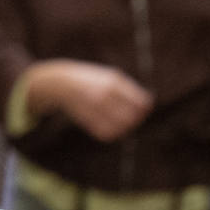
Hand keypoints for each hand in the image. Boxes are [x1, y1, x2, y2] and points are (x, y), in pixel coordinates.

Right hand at [28, 60, 152, 141]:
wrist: (61, 82)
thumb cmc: (91, 79)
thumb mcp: (111, 76)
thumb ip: (130, 90)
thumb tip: (148, 105)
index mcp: (113, 82)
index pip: (141, 102)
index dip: (144, 108)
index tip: (142, 109)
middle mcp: (105, 95)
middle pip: (132, 117)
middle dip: (135, 119)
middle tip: (132, 117)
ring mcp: (94, 108)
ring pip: (121, 128)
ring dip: (124, 128)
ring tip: (120, 122)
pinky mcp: (86, 120)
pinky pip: (106, 133)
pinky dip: (111, 132)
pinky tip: (108, 126)